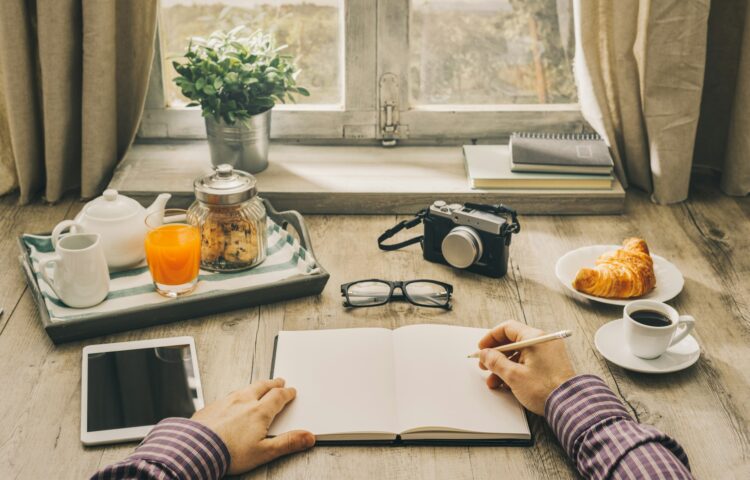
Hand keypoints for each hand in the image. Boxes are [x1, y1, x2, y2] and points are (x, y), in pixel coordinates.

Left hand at [191, 378, 314, 474]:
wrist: (196, 449)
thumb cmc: (229, 453)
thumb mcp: (264, 452)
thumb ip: (288, 443)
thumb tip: (308, 437)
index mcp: (259, 411)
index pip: (278, 396)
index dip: (286, 393)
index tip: (291, 391)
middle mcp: (243, 401)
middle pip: (261, 386)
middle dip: (272, 384)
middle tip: (278, 381)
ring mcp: (225, 402)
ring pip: (244, 389)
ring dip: (254, 387)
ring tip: (257, 387)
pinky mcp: (211, 407)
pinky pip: (227, 396)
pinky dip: (235, 395)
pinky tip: (232, 401)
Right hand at [478, 320, 574, 414]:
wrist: (569, 405)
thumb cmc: (545, 389)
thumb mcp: (513, 375)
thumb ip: (495, 362)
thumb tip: (485, 354)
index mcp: (534, 338)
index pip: (507, 328)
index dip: (491, 338)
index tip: (482, 348)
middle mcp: (543, 342)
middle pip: (512, 341)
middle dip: (496, 355)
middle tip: (485, 365)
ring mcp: (548, 353)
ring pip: (519, 354)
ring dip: (504, 366)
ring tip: (494, 381)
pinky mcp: (551, 365)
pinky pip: (529, 362)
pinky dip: (516, 370)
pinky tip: (507, 384)